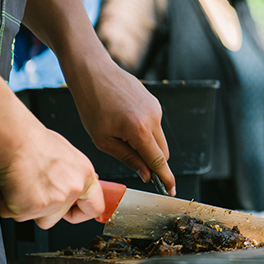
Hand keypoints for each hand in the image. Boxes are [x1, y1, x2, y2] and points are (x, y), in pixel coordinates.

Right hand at [0, 125, 103, 228]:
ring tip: (18, 182)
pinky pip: (11, 213)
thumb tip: (74, 182)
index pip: (95, 207)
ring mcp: (53, 201)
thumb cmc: (34, 140)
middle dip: (43, 208)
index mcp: (85, 176)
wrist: (15, 137)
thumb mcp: (66, 155)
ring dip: (23, 205)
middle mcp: (73, 190)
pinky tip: (6, 182)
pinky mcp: (30, 208)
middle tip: (32, 189)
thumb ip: (72, 174)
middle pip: (58, 216)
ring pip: (35, 218)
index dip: (79, 212)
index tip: (71, 211)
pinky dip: (3, 201)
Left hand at [72, 61, 174, 194]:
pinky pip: (154, 124)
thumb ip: (128, 158)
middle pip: (162, 151)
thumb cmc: (92, 105)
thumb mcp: (103, 139)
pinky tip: (123, 122)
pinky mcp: (154, 101)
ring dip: (146, 145)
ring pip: (158, 138)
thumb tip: (146, 173)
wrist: (93, 72)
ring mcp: (156, 107)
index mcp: (139, 130)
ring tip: (118, 134)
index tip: (171, 191)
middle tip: (135, 165)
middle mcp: (153, 117)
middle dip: (153, 162)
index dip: (166, 178)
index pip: (159, 161)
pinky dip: (144, 131)